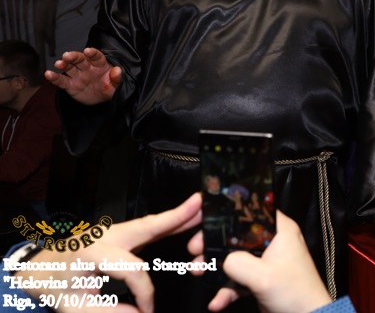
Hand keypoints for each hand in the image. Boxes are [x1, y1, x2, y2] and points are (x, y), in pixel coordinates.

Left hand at [16, 193, 201, 312]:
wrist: (38, 268)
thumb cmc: (54, 285)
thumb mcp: (75, 306)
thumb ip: (110, 312)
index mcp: (92, 253)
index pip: (132, 271)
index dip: (145, 293)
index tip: (146, 310)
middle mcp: (104, 235)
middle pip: (147, 227)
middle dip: (176, 218)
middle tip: (200, 207)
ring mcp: (112, 230)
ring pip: (149, 223)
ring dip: (176, 216)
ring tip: (201, 207)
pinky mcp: (118, 232)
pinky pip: (146, 226)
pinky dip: (167, 221)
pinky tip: (185, 217)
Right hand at [44, 48, 121, 104]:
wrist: (103, 97)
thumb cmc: (111, 87)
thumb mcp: (117, 84)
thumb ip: (117, 78)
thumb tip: (118, 70)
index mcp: (100, 64)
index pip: (96, 56)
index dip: (92, 53)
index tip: (88, 51)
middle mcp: (87, 67)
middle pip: (80, 59)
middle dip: (74, 56)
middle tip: (67, 55)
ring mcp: (78, 75)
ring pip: (69, 68)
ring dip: (64, 64)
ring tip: (59, 63)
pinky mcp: (70, 85)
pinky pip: (62, 81)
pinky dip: (54, 78)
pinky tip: (48, 74)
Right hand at [187, 211, 331, 312]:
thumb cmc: (298, 295)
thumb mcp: (264, 276)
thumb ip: (239, 263)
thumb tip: (223, 259)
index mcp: (280, 230)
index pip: (252, 211)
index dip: (228, 212)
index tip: (206, 218)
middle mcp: (272, 242)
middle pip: (237, 235)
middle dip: (214, 244)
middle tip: (196, 248)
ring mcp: (266, 261)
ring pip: (234, 258)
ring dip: (215, 267)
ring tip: (198, 271)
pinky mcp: (261, 280)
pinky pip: (238, 280)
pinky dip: (226, 289)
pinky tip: (216, 302)